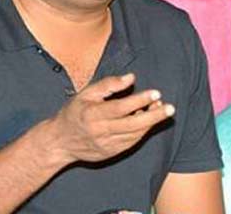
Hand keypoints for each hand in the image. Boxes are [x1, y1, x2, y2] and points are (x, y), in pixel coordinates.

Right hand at [47, 73, 174, 164]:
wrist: (60, 142)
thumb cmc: (74, 112)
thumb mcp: (86, 93)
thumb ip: (108, 84)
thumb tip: (131, 77)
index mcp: (92, 114)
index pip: (120, 107)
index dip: (139, 100)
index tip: (156, 93)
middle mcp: (100, 131)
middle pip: (132, 125)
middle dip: (153, 116)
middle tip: (170, 108)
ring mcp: (106, 145)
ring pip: (134, 135)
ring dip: (150, 123)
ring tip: (162, 110)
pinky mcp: (111, 153)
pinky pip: (131, 142)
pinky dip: (142, 131)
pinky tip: (149, 121)